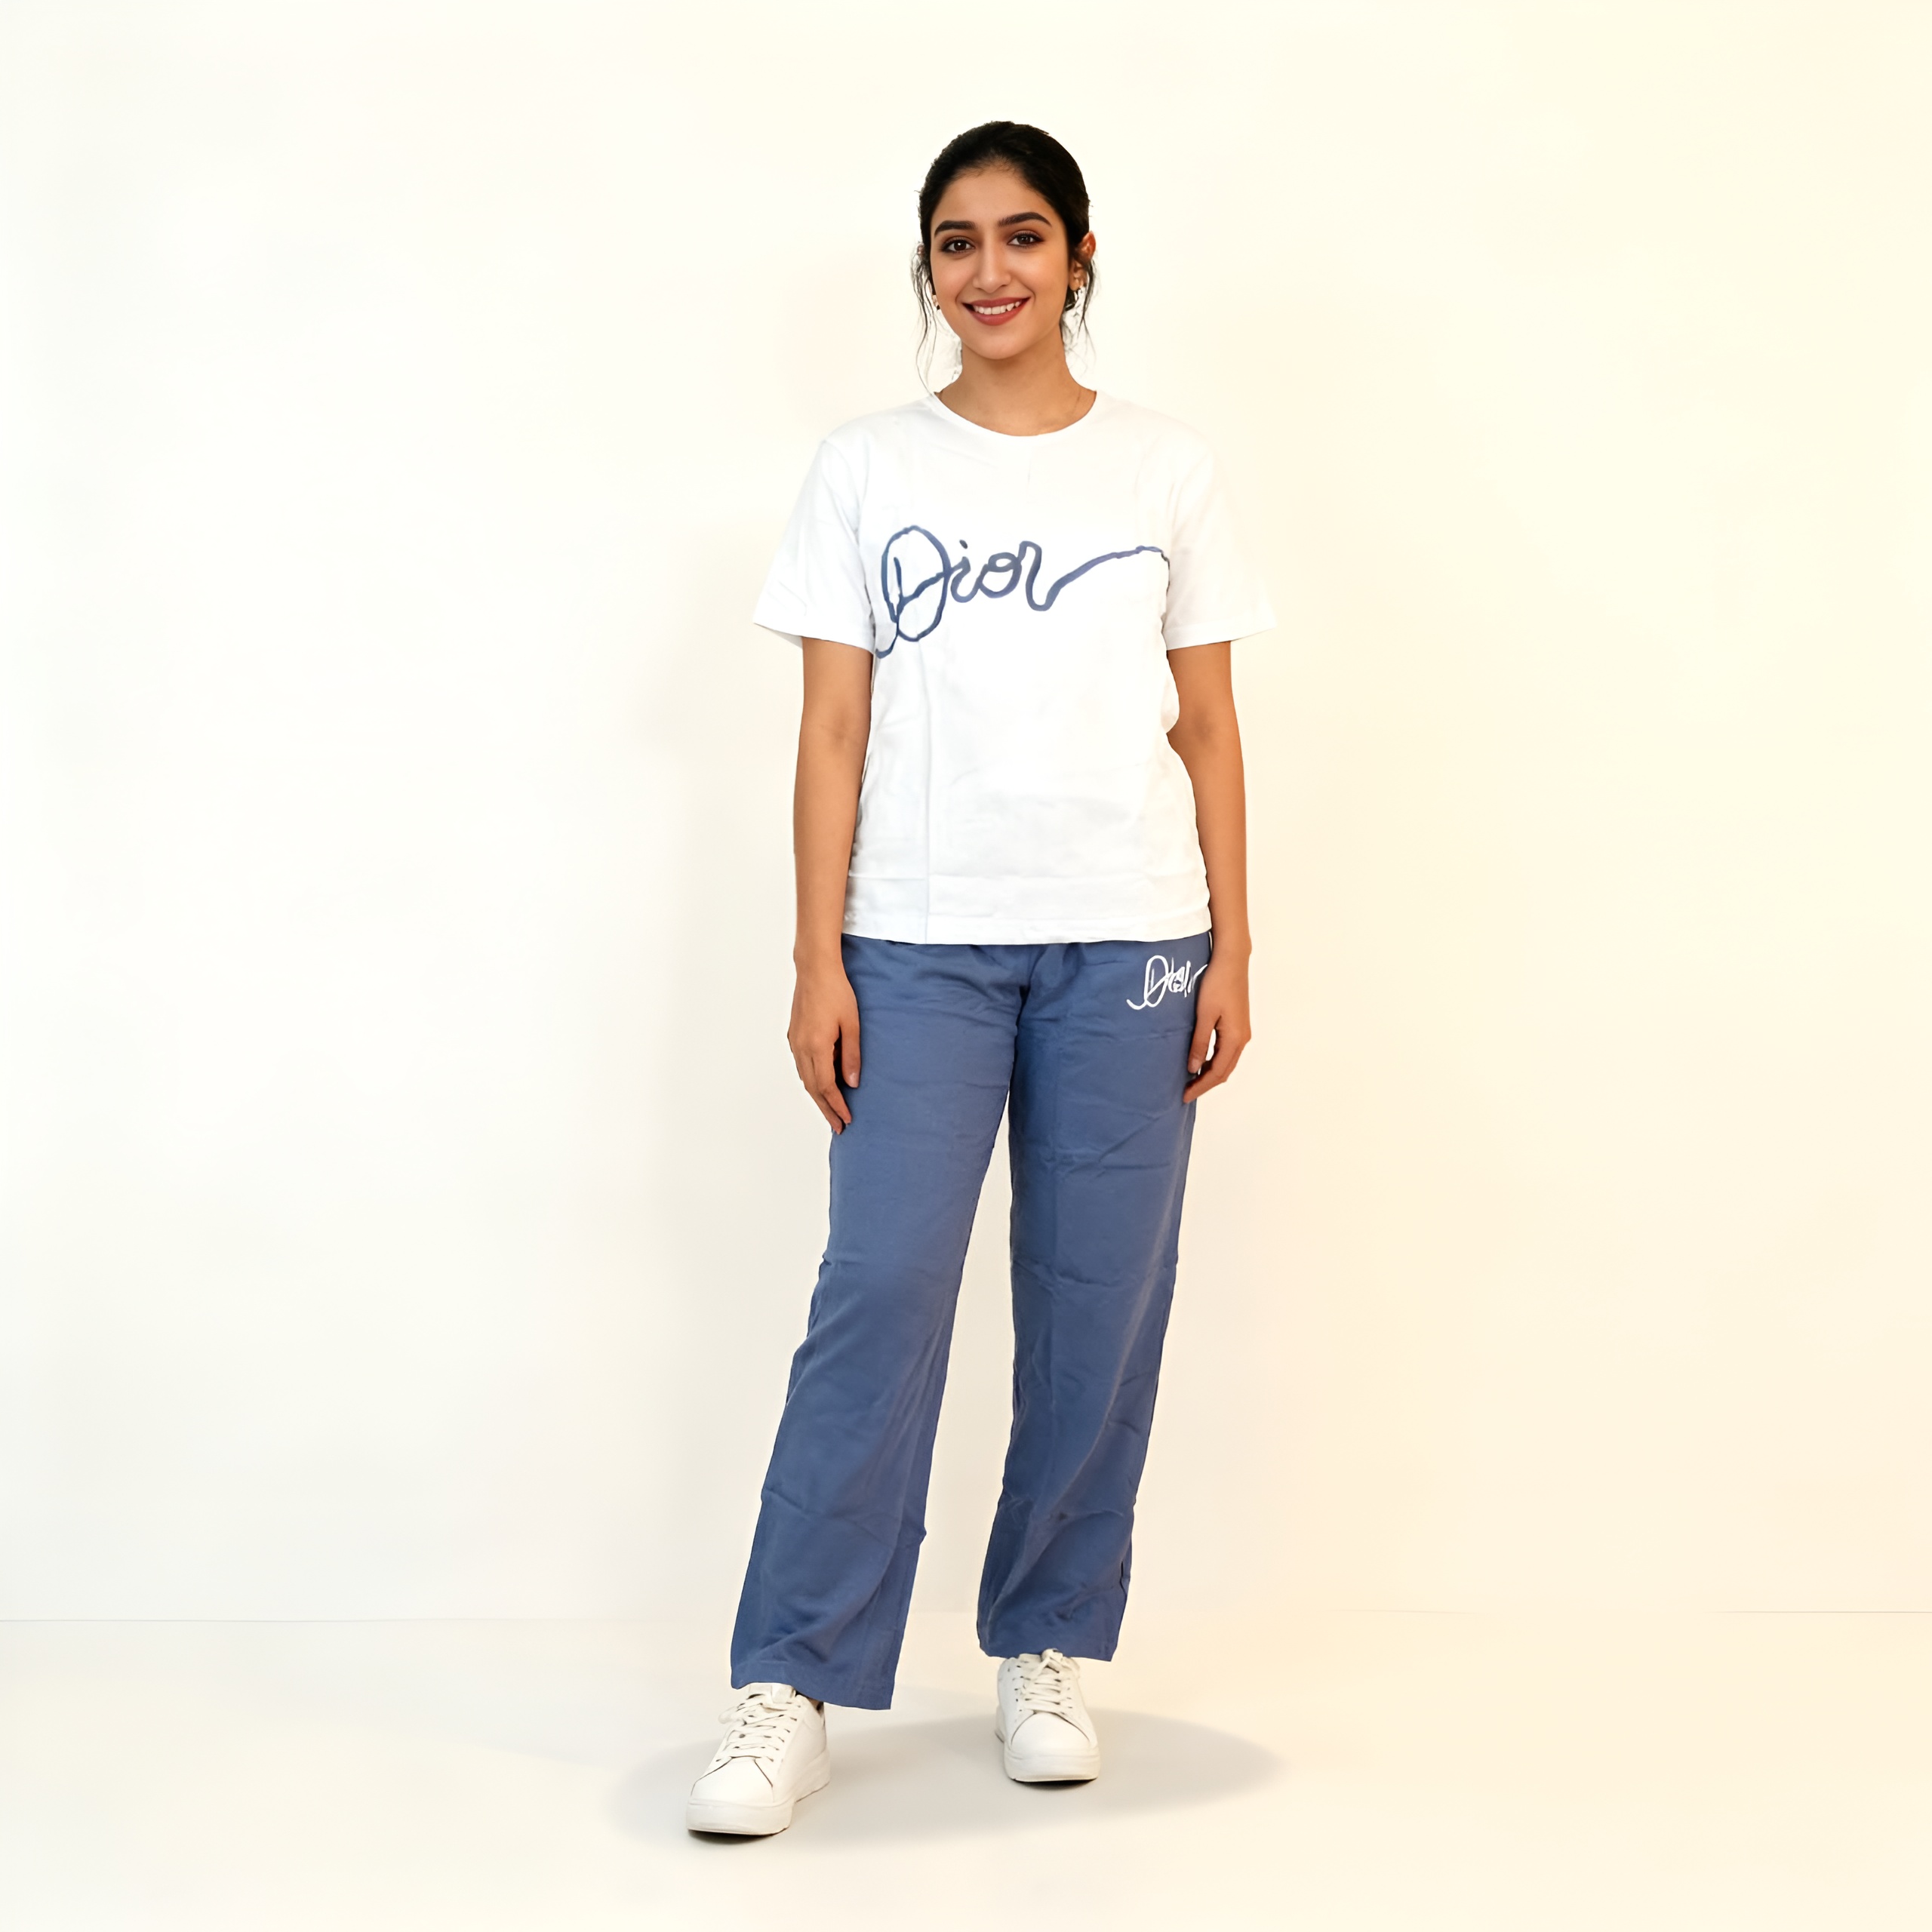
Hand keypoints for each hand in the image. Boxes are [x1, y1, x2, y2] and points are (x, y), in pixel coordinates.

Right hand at [789, 956, 860, 1131]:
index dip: (836, 1106)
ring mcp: (794, 1041)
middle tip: (838, 1126)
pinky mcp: (794, 1035)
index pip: (826, 1086)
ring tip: (831, 1110)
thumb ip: (851, 1055)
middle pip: (812, 1088)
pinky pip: (801, 1066)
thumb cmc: (836, 992)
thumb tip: (852, 1083)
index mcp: (816, 1046)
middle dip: (826, 1108)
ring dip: (817, 1096)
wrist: (815, 970)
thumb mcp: (851, 1024)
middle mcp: (801, 1047)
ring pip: (804, 1078)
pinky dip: (811, 1081)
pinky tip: (821, 1085)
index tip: (846, 1120)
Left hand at [1184, 953, 1250, 1102]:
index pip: (1217, 1072)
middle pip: (1224, 1071)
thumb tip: (1193, 1067)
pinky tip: (1201, 1061)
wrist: (1231, 961)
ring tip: (1191, 1079)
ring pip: (1227, 1062)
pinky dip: (1215, 1061)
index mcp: (1235, 1039)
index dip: (1201, 1086)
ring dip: (1210, 1073)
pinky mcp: (1238, 1025)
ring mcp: (1242, 1032)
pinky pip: (1227, 1051)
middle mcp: (1242, 1038)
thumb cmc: (1217, 984)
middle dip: (1206, 1083)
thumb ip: (1199, 1043)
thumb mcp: (1204, 1015)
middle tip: (1185, 1091)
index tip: (1184, 1096)